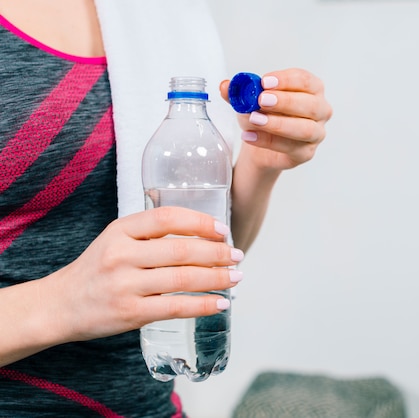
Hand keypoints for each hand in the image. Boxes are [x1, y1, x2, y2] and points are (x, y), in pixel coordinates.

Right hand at [45, 207, 243, 341]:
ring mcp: (125, 285)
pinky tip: (220, 302)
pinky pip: (176, 307)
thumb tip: (204, 236)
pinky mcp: (130, 313)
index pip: (167, 218)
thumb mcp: (116, 239)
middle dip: (217, 253)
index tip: (223, 230)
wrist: (60, 305)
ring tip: (236, 277)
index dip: (200, 222)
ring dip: (217, 278)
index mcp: (120, 230)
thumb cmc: (97, 269)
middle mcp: (122, 255)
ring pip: (183, 279)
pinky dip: (203, 305)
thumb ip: (150, 234)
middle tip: (237, 255)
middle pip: (181, 250)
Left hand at [220, 68, 332, 171]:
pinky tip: (250, 136)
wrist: (260, 142)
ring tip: (255, 119)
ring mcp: (317, 133)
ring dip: (279, 123)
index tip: (265, 82)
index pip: (305, 81)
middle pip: (310, 105)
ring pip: (306, 129)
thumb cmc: (263, 114)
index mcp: (312, 89)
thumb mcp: (248, 100)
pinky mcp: (306, 153)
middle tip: (262, 100)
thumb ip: (238, 92)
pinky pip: (292, 148)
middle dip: (285, 101)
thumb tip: (226, 86)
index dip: (286, 80)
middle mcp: (320, 110)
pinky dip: (268, 141)